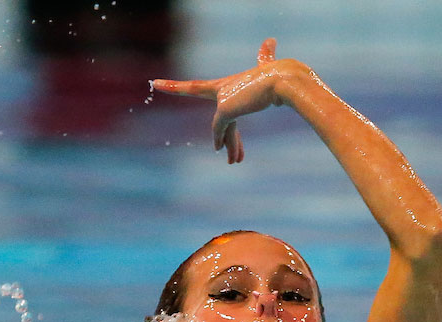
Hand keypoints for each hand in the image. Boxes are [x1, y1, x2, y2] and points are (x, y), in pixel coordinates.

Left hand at [151, 37, 291, 163]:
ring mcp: (223, 98)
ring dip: (230, 145)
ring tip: (232, 162)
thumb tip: (270, 40)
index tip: (161, 80)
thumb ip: (267, 57)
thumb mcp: (271, 68)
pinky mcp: (225, 108)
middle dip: (174, 85)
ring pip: (220, 125)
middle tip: (156, 83)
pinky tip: (221, 152)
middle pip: (194, 87)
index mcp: (231, 82)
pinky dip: (222, 140)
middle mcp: (223, 87)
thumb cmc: (282, 76)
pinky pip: (221, 129)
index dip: (182, 83)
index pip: (201, 84)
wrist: (285, 81)